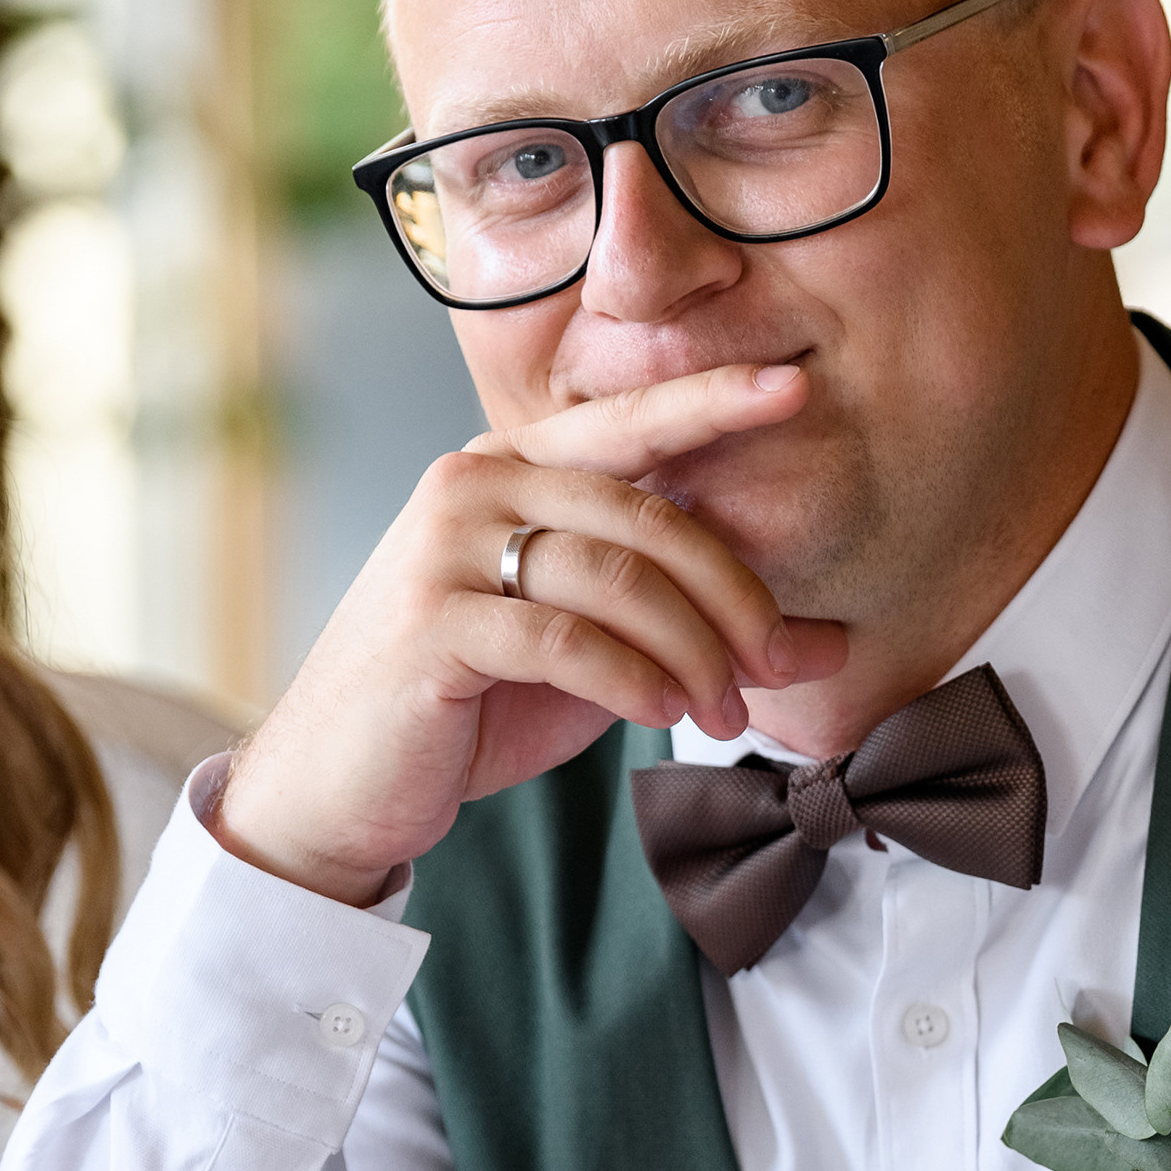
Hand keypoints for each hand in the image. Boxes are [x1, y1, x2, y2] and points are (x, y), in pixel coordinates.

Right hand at [216, 364, 846, 903]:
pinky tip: (664, 712)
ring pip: (616, 577)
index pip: (629, 425)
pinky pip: (565, 637)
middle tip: (775, 665)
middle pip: (646, 514)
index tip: (794, 388)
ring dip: (692, 652)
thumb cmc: (473, 707)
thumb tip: (828, 642)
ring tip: (721, 713)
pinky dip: (632, 677)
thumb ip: (693, 632)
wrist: (342, 782)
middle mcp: (474, 483)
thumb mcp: (600, 659)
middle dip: (732, 595)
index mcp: (514, 469)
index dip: (711, 400)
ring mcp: (443, 546)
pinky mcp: (431, 620)